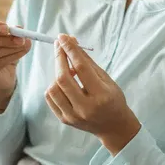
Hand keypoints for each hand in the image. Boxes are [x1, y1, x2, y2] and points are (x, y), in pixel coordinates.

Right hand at [0, 18, 31, 103]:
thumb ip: (13, 31)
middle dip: (2, 39)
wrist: (4, 71)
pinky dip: (11, 57)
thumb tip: (20, 30)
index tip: (6, 28)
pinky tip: (20, 53)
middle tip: (20, 39)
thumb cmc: (3, 47)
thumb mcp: (8, 35)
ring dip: (9, 48)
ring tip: (23, 45)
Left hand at [44, 34, 140, 154]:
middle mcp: (85, 107)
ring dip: (57, 73)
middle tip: (59, 44)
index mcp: (101, 95)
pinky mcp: (64, 119)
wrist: (113, 127)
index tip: (63, 37)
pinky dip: (54, 85)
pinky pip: (50, 98)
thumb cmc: (113, 99)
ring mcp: (73, 115)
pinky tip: (63, 82)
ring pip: (54, 88)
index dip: (71, 50)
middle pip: (63, 78)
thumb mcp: (106, 79)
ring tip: (68, 69)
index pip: (81, 68)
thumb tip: (72, 43)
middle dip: (59, 57)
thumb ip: (88, 62)